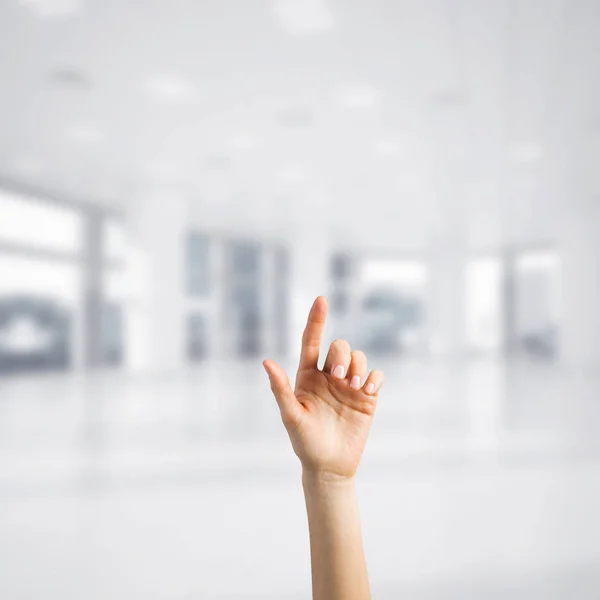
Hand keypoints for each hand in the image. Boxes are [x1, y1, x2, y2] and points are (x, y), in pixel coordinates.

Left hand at [263, 296, 383, 479]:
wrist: (329, 466)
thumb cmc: (304, 443)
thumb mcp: (291, 417)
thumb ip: (280, 389)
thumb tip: (266, 362)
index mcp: (307, 376)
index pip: (310, 342)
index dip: (316, 320)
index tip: (321, 300)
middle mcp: (328, 376)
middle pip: (339, 347)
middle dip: (342, 355)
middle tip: (340, 377)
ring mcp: (348, 385)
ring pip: (359, 357)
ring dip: (359, 367)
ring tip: (355, 388)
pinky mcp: (367, 397)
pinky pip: (376, 375)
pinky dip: (374, 378)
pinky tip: (368, 392)